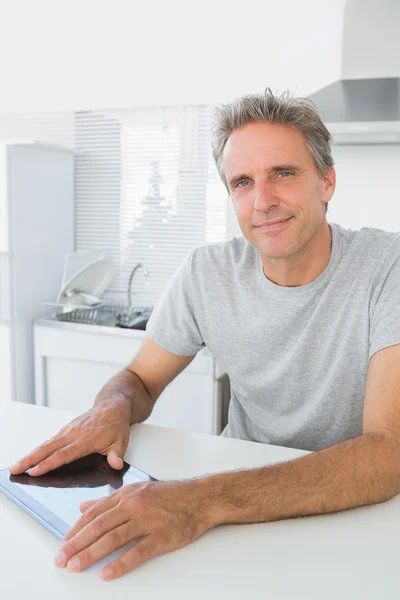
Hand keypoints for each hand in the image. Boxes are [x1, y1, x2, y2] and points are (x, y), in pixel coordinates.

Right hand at [8, 397, 131, 475]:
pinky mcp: (66, 429)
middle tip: (16, 469)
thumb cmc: (116, 424)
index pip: (64, 454)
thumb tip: (116, 464)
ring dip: (31, 455)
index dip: (49, 463)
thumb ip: (116, 454)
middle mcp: (74, 434)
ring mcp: (68, 431)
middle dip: (31, 459)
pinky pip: (50, 440)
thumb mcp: (122, 440)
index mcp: (86, 439)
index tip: (35, 471)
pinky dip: (38, 449)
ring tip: (17, 466)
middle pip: (48, 448)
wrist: (113, 406)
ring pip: (46, 444)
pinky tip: (30, 457)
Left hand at [54, 478, 215, 579]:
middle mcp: (134, 505)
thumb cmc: (170, 495)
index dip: (75, 530)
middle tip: (62, 559)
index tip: (63, 544)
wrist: (201, 497)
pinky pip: (138, 552)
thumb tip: (83, 507)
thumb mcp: (137, 490)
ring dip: (91, 553)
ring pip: (113, 538)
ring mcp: (147, 520)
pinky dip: (121, 563)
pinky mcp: (161, 536)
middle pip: (99, 526)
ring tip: (76, 566)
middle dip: (77, 544)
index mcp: (126, 495)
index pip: (93, 513)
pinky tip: (107, 573)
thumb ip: (109, 500)